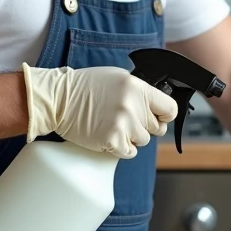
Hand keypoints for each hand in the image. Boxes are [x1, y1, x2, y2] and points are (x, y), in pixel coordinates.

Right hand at [21, 64, 177, 158]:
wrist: (59, 99)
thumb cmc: (86, 87)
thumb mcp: (118, 78)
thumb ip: (140, 91)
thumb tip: (156, 106)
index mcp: (138, 88)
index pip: (170, 109)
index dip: (165, 115)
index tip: (159, 117)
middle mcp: (133, 105)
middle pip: (156, 128)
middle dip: (143, 126)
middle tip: (125, 119)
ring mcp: (123, 124)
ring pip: (143, 140)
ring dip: (131, 137)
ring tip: (112, 125)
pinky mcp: (112, 140)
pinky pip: (130, 152)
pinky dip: (121, 148)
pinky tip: (108, 135)